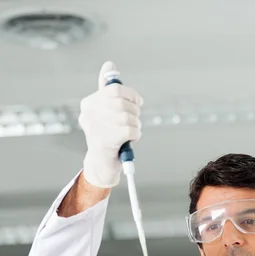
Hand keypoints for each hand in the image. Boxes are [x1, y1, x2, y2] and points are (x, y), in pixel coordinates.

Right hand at [79, 61, 142, 187]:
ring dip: (136, 125)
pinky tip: (131, 139)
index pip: (114, 89)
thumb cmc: (108, 135)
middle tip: (135, 119)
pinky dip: (136, 135)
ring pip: (128, 117)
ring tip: (132, 131)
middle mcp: (88, 114)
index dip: (131, 94)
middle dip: (134, 111)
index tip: (137, 102)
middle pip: (122, 103)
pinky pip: (130, 130)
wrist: (102, 164)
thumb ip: (108, 89)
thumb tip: (109, 64)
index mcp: (89, 104)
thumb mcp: (107, 110)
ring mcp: (95, 128)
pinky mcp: (105, 142)